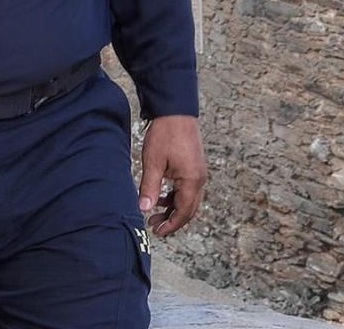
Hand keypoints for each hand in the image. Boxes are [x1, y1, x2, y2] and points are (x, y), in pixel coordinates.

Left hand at [138, 115, 206, 235]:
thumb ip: (150, 188)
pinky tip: (161, 196)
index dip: (171, 225)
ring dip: (173, 208)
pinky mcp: (194, 165)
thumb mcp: (153, 163)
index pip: (184, 212)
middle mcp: (199, 178)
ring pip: (188, 199)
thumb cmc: (165, 134)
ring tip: (154, 213)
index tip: (157, 232)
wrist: (176, 110)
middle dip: (172, 220)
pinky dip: (175, 197)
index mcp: (192, 180)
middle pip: (189, 209)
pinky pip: (188, 188)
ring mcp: (198, 171)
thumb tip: (144, 209)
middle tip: (154, 226)